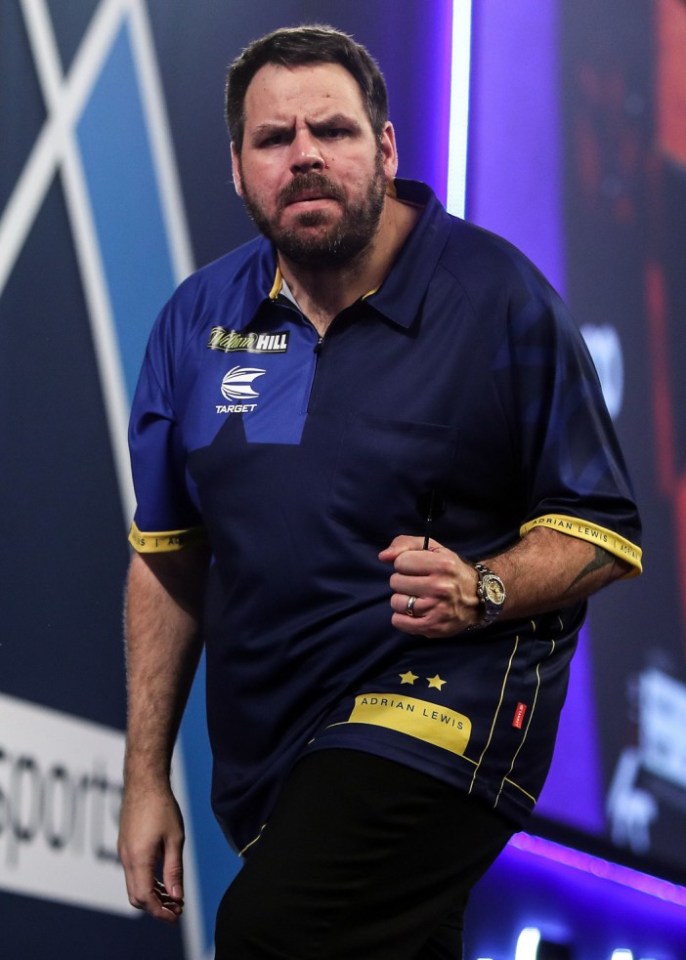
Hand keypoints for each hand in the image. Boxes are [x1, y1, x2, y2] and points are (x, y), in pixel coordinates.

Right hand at [118, 781, 184, 922]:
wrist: (144, 781)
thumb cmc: (162, 806)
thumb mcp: (175, 839)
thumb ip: (174, 869)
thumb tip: (176, 897)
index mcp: (138, 859)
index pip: (146, 898)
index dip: (160, 912)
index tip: (176, 917)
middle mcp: (126, 858)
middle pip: (136, 897)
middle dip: (156, 907)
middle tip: (177, 909)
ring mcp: (123, 852)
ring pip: (134, 885)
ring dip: (152, 895)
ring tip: (173, 896)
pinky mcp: (125, 845)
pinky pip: (133, 873)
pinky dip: (147, 882)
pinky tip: (163, 879)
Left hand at [379, 535, 480, 636]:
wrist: (478, 599)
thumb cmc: (451, 571)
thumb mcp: (434, 549)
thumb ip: (405, 544)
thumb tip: (383, 557)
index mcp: (442, 564)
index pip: (400, 562)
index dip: (405, 564)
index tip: (417, 568)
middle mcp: (440, 587)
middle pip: (396, 582)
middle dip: (403, 581)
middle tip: (418, 584)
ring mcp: (436, 609)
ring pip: (396, 602)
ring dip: (402, 600)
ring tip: (417, 598)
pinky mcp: (432, 627)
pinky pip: (399, 622)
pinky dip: (401, 617)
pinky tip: (413, 612)